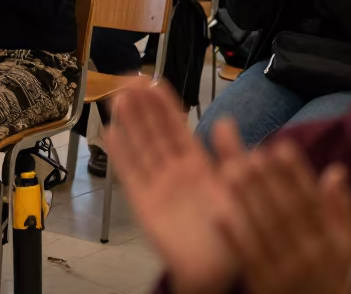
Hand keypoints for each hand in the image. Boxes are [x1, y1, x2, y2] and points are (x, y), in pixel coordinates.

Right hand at [106, 81, 244, 293]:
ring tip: (116, 97)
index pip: (177, 127)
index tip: (151, 81)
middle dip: (142, 106)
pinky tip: (110, 133)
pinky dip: (119, 154)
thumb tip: (225, 122)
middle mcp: (176, 173)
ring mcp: (158, 186)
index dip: (163, 104)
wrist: (219, 271)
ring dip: (128, 122)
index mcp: (200, 166)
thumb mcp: (240, 187)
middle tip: (128, 80)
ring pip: (140, 147)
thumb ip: (231, 155)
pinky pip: (130, 174)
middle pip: (154, 132)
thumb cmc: (236, 233)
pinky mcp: (144, 204)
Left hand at [219, 141, 350, 293]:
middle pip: (286, 213)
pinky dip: (234, 238)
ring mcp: (287, 272)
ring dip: (247, 201)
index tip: (282, 146)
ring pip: (265, 232)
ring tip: (230, 171)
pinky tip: (219, 215)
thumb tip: (336, 169)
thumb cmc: (332, 275)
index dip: (297, 174)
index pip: (313, 202)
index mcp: (331, 241)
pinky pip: (248, 260)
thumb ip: (341, 208)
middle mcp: (310, 254)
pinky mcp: (265, 287)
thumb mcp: (346, 245)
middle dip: (269, 182)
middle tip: (251, 152)